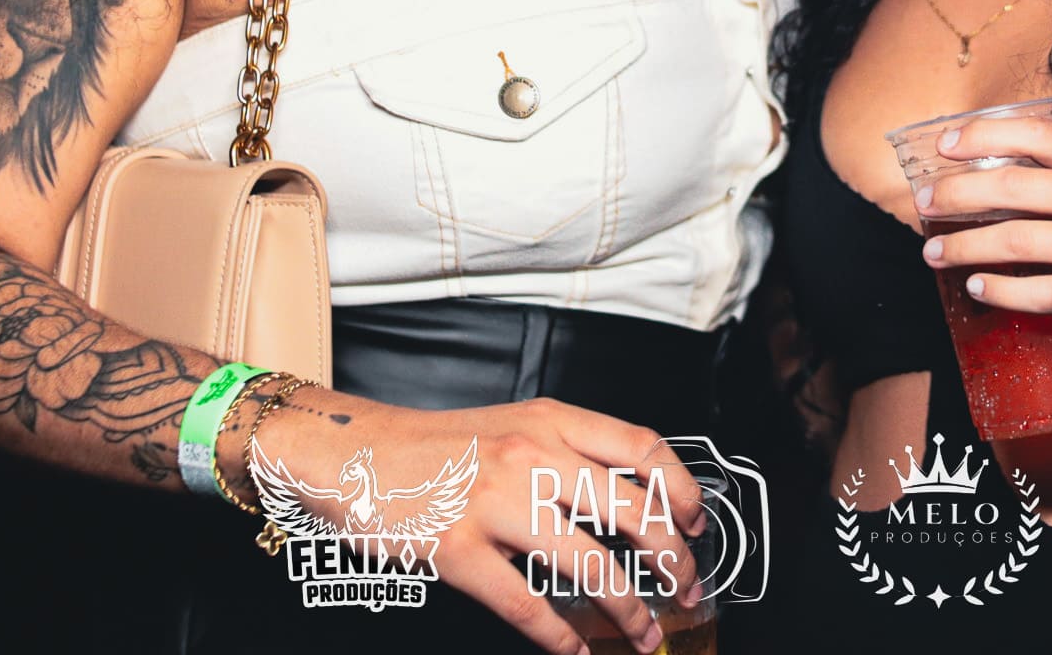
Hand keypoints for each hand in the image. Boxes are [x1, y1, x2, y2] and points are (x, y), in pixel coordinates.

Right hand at [236, 390, 704, 654]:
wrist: (355, 452)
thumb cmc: (437, 446)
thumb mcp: (514, 427)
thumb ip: (569, 453)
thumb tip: (633, 502)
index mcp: (551, 420)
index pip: (644, 448)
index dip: (682, 493)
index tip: (696, 527)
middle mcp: (531, 455)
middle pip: (632, 511)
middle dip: (673, 562)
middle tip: (686, 590)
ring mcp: (494, 503)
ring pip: (589, 565)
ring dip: (629, 611)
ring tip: (644, 635)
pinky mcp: (458, 550)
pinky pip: (525, 605)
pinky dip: (560, 639)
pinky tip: (574, 653)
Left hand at [916, 115, 1051, 353]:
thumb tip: (992, 162)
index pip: (1037, 133)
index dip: (983, 135)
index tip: (945, 146)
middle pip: (1015, 185)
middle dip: (957, 194)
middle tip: (923, 203)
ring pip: (1019, 240)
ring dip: (965, 246)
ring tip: (934, 251)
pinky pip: (1041, 292)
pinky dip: (1002, 290)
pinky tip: (976, 287)